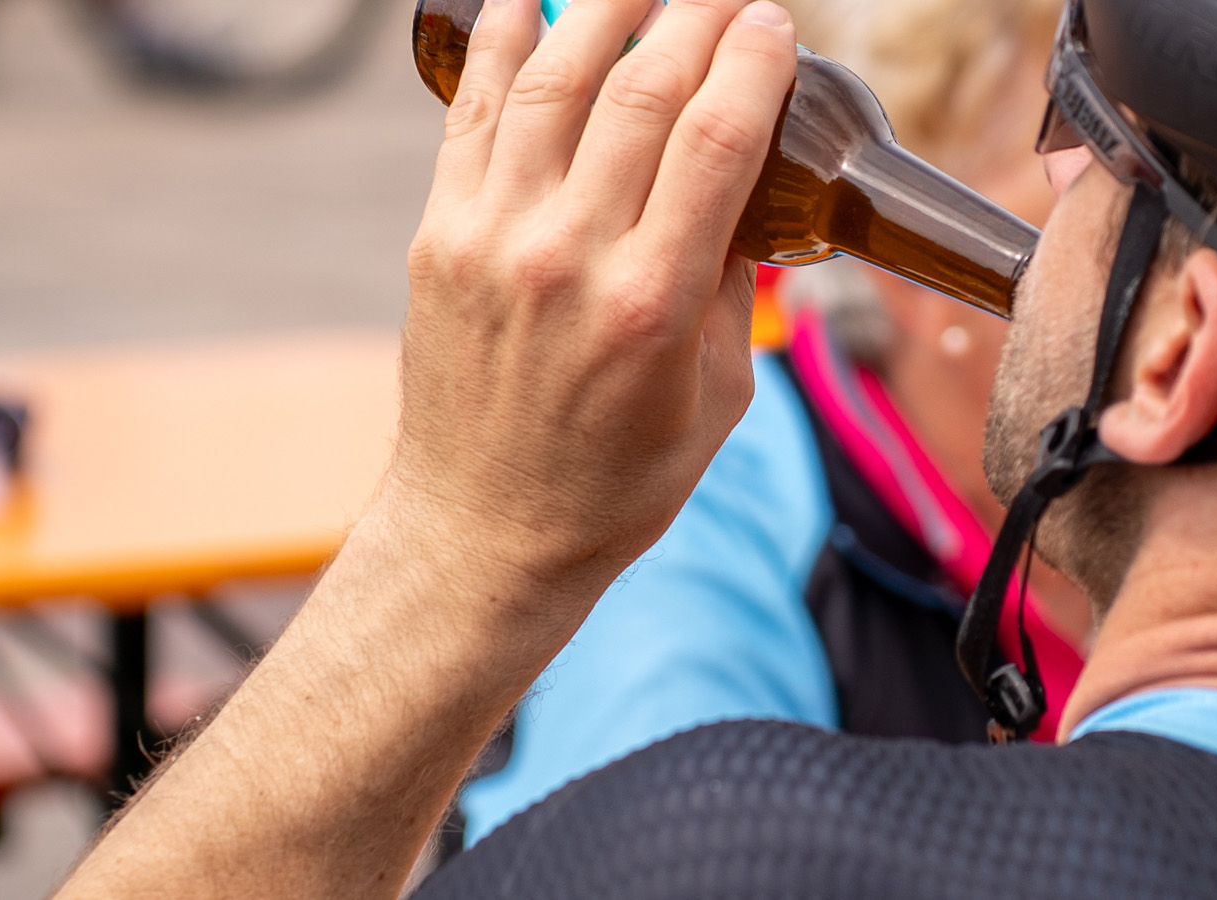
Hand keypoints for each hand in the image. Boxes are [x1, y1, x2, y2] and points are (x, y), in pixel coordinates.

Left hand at [392, 0, 795, 603]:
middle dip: (692, 16)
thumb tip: (744, 194)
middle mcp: (567, 258)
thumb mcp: (720, 400)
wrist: (484, 534)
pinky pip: (472, 111)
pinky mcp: (441, 236)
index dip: (752, 61)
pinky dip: (498, 38)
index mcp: (652, 304)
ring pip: (551, 78)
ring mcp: (493, 239)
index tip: (775, 23)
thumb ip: (735, 289)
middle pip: (640, 91)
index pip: (715, 140)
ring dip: (601, 5)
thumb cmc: (615, 483)